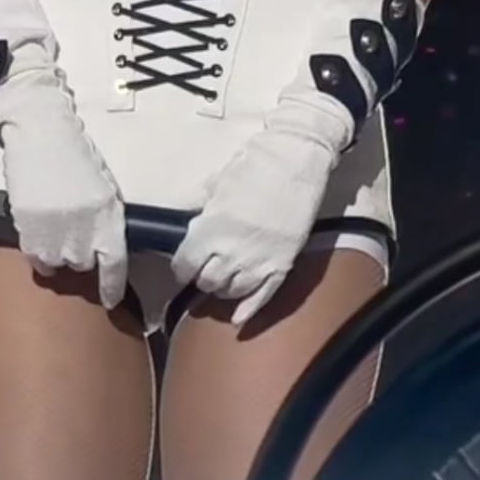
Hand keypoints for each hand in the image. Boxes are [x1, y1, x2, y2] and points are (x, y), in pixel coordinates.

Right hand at [0, 64, 128, 310]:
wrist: (40, 134)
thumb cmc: (75, 156)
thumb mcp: (104, 188)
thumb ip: (106, 220)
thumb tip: (106, 250)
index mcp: (109, 216)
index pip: (115, 266)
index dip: (113, 288)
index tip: (112, 301)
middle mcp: (84, 229)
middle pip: (84, 266)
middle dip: (82, 257)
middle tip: (75, 238)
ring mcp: (55, 231)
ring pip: (59, 264)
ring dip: (59, 255)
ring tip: (56, 232)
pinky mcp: (29, 229)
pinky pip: (37, 258)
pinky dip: (39, 253)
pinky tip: (40, 234)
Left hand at [169, 124, 334, 326]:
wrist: (297, 160)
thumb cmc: (256, 164)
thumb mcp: (218, 182)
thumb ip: (203, 207)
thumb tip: (193, 222)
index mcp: (211, 228)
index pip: (185, 265)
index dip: (181, 268)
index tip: (183, 266)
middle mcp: (232, 251)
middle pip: (207, 282)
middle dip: (202, 279)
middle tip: (204, 271)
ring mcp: (259, 260)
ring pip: (233, 292)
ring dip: (224, 290)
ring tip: (223, 282)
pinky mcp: (283, 264)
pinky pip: (263, 296)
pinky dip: (249, 310)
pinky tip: (239, 319)